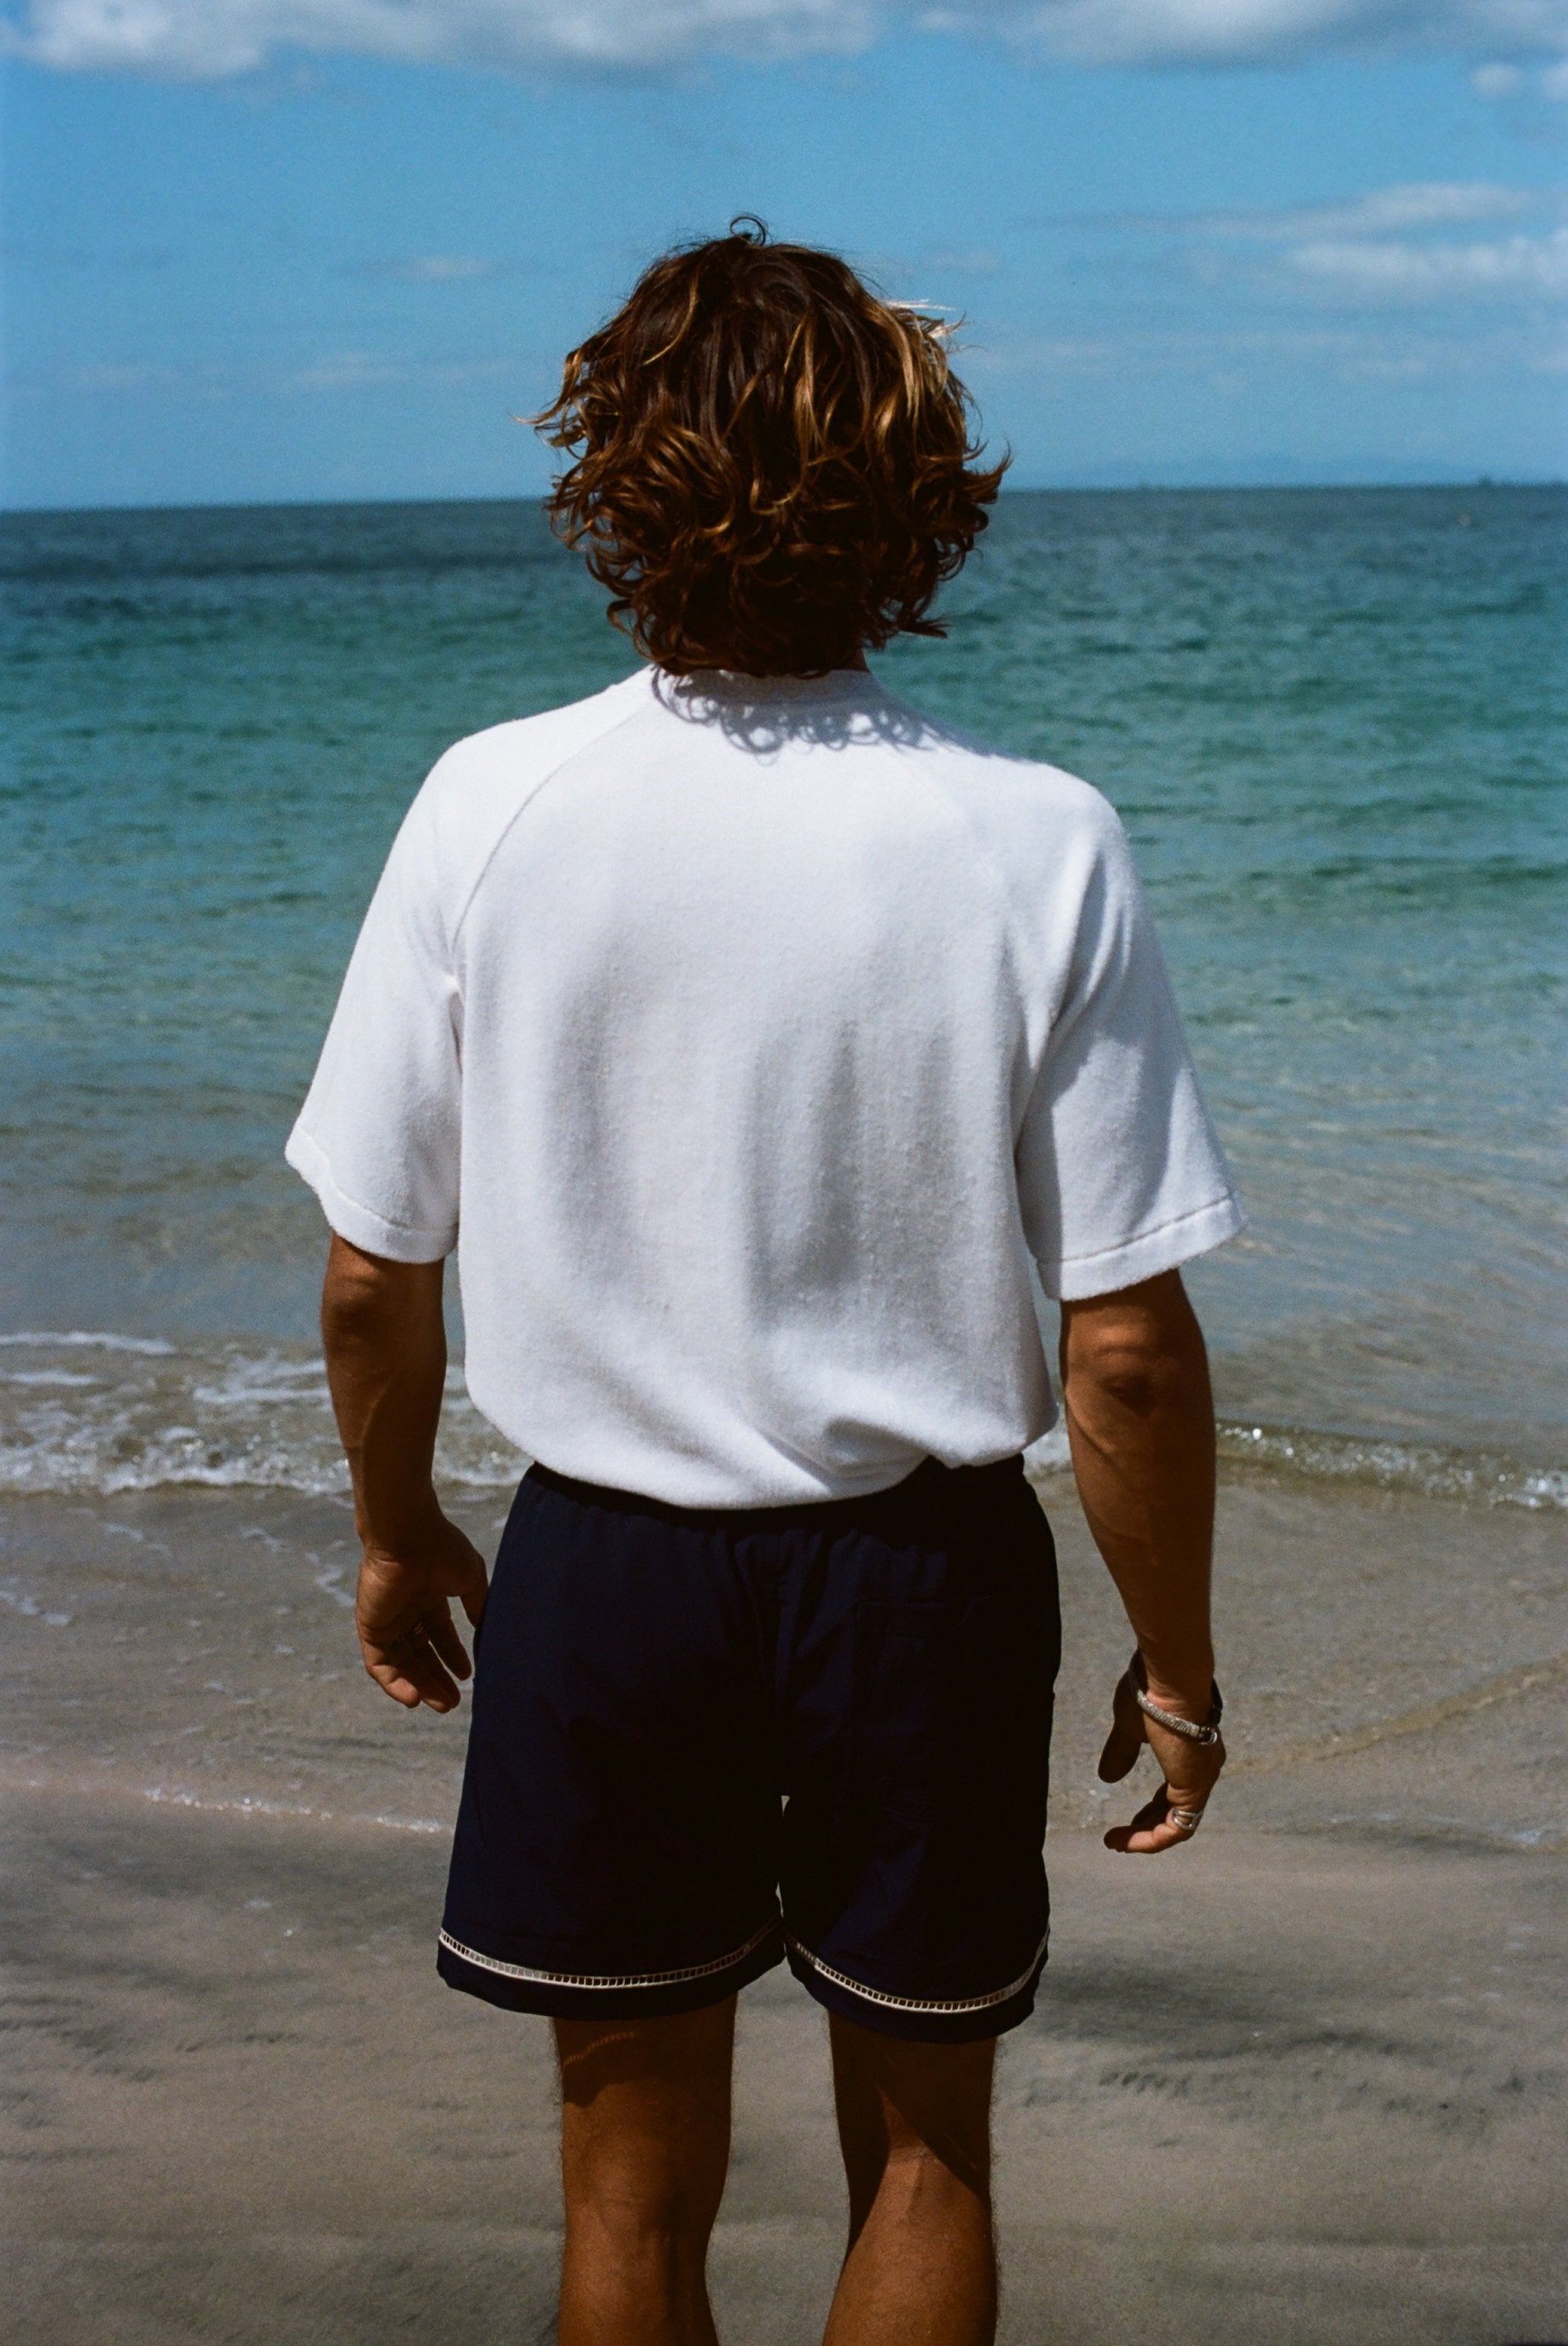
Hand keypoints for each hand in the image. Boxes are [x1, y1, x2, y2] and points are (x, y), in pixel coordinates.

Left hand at [354, 1508, 488, 1712]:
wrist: (408, 1535)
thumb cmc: (442, 1549)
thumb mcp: (471, 1579)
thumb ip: (477, 1605)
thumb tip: (484, 1629)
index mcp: (428, 1596)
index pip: (439, 1634)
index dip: (453, 1656)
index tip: (467, 1676)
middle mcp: (406, 1610)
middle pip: (421, 1654)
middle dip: (437, 1679)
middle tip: (453, 1703)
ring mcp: (386, 1620)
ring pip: (402, 1663)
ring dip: (420, 1685)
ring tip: (440, 1705)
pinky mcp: (369, 1627)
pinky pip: (379, 1664)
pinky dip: (394, 1683)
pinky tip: (414, 1698)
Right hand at [1097, 1664, 1224, 1853]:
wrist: (1169, 1680)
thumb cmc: (1150, 1693)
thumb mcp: (1129, 1726)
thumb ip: (1121, 1752)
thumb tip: (1106, 1777)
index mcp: (1192, 1749)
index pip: (1174, 1788)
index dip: (1151, 1807)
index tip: (1129, 1817)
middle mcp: (1203, 1767)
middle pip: (1177, 1809)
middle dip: (1147, 1824)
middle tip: (1120, 1836)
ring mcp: (1202, 1779)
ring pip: (1178, 1823)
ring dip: (1145, 1837)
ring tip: (1115, 1842)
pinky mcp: (1194, 1788)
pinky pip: (1176, 1829)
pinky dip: (1150, 1839)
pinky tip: (1124, 1841)